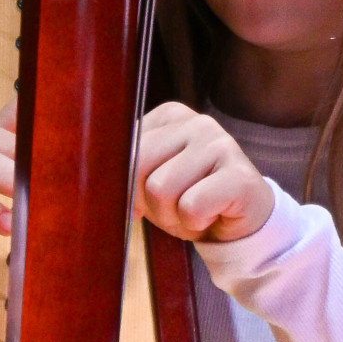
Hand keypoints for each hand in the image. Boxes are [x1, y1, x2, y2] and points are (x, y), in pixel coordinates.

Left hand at [135, 102, 274, 244]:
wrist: (238, 226)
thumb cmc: (188, 201)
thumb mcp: (148, 182)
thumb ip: (125, 171)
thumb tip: (102, 183)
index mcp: (170, 115)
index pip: (123, 148)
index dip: (129, 184)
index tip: (150, 195)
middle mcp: (197, 121)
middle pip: (138, 166)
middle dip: (149, 200)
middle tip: (174, 207)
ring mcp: (222, 144)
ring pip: (161, 189)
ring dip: (173, 215)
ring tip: (194, 212)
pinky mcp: (240, 175)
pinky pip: (191, 207)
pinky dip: (195, 223)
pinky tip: (212, 215)